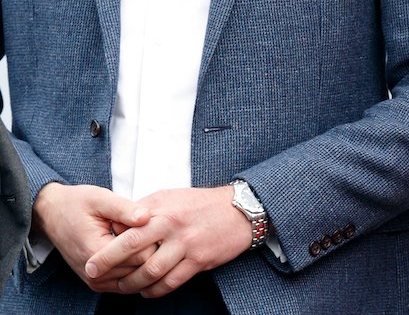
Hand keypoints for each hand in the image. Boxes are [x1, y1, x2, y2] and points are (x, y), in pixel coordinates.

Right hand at [32, 183, 152, 293]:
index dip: (152, 237)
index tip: (150, 221)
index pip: (142, 255)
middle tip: (145, 227)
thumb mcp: (100, 198)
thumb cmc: (77, 204)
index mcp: (95, 252)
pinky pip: (126, 280)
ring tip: (138, 234)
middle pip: (141, 268)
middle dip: (149, 247)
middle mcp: (94, 273)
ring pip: (136, 276)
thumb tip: (146, 217)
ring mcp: (96, 280)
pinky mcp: (98, 281)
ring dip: (142, 257)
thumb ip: (124, 209)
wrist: (53, 215)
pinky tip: (133, 246)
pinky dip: (134, 265)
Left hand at [85, 186, 251, 297]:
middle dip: (110, 265)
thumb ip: (144, 210)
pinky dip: (156, 290)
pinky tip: (148, 290)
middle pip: (134, 249)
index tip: (90, 260)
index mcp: (162, 210)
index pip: (127, 229)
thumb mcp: (170, 197)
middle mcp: (172, 226)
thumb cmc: (200, 203)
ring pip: (151, 271)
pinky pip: (171, 282)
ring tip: (123, 287)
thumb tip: (117, 226)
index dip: (106, 248)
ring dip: (133, 283)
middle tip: (94, 275)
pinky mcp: (199, 260)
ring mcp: (186, 244)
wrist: (240, 210)